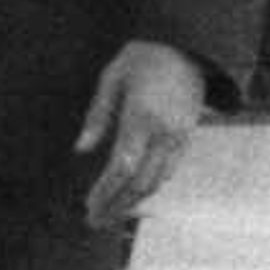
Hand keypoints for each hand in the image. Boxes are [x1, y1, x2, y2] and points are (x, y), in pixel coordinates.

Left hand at [74, 39, 206, 226]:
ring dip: (132, 202)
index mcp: (142, 116)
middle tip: (94, 221)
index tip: (89, 206)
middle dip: (117, 206)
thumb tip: (81, 150)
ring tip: (109, 214)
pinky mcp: (186, 138)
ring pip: (156, 182)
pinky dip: (148, 188)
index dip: (106, 192)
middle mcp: (164, 132)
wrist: (189, 47)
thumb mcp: (112, 77)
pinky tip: (131, 195)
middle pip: (140, 183)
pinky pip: (167, 172)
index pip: (122, 167)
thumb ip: (97, 115)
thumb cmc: (144, 57)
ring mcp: (179, 137)